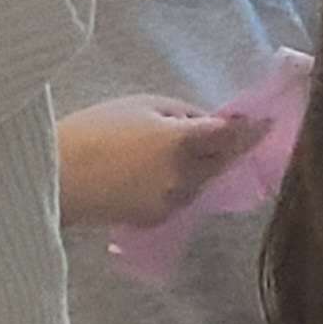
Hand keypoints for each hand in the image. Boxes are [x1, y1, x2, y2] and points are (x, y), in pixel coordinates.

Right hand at [57, 96, 272, 230]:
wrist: (55, 177)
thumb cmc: (92, 131)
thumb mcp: (139, 105)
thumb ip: (181, 113)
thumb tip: (207, 123)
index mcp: (183, 142)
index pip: (231, 135)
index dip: (252, 129)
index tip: (267, 123)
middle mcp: (186, 176)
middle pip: (221, 161)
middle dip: (225, 148)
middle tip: (222, 134)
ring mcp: (173, 202)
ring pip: (201, 181)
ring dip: (199, 167)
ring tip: (172, 151)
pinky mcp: (156, 218)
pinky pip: (179, 197)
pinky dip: (176, 184)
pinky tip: (152, 173)